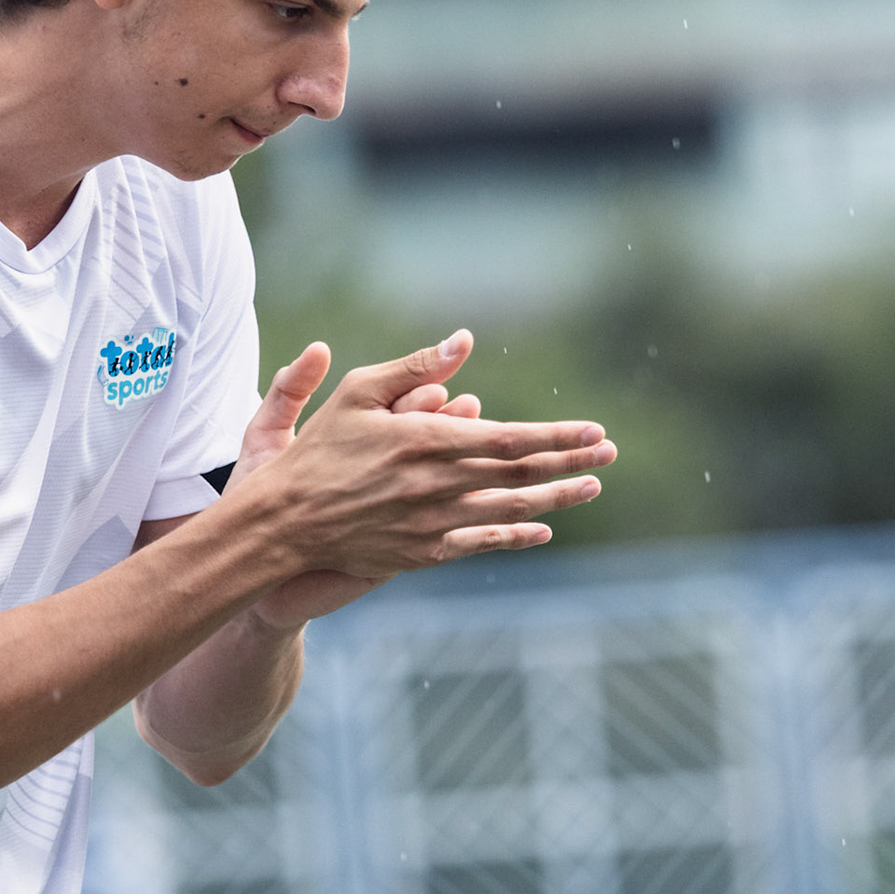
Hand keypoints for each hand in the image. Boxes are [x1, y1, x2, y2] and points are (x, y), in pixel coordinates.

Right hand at [250, 330, 613, 592]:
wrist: (284, 521)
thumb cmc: (318, 449)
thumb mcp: (358, 393)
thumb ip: (414, 367)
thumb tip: (464, 340)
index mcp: (427, 441)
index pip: (510, 438)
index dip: (556, 435)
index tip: (593, 430)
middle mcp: (438, 485)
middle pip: (520, 473)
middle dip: (570, 461)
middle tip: (610, 453)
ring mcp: (433, 523)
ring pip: (510, 509)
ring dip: (556, 498)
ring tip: (591, 486)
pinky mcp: (423, 553)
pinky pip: (481, 542)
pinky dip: (516, 535)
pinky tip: (541, 528)